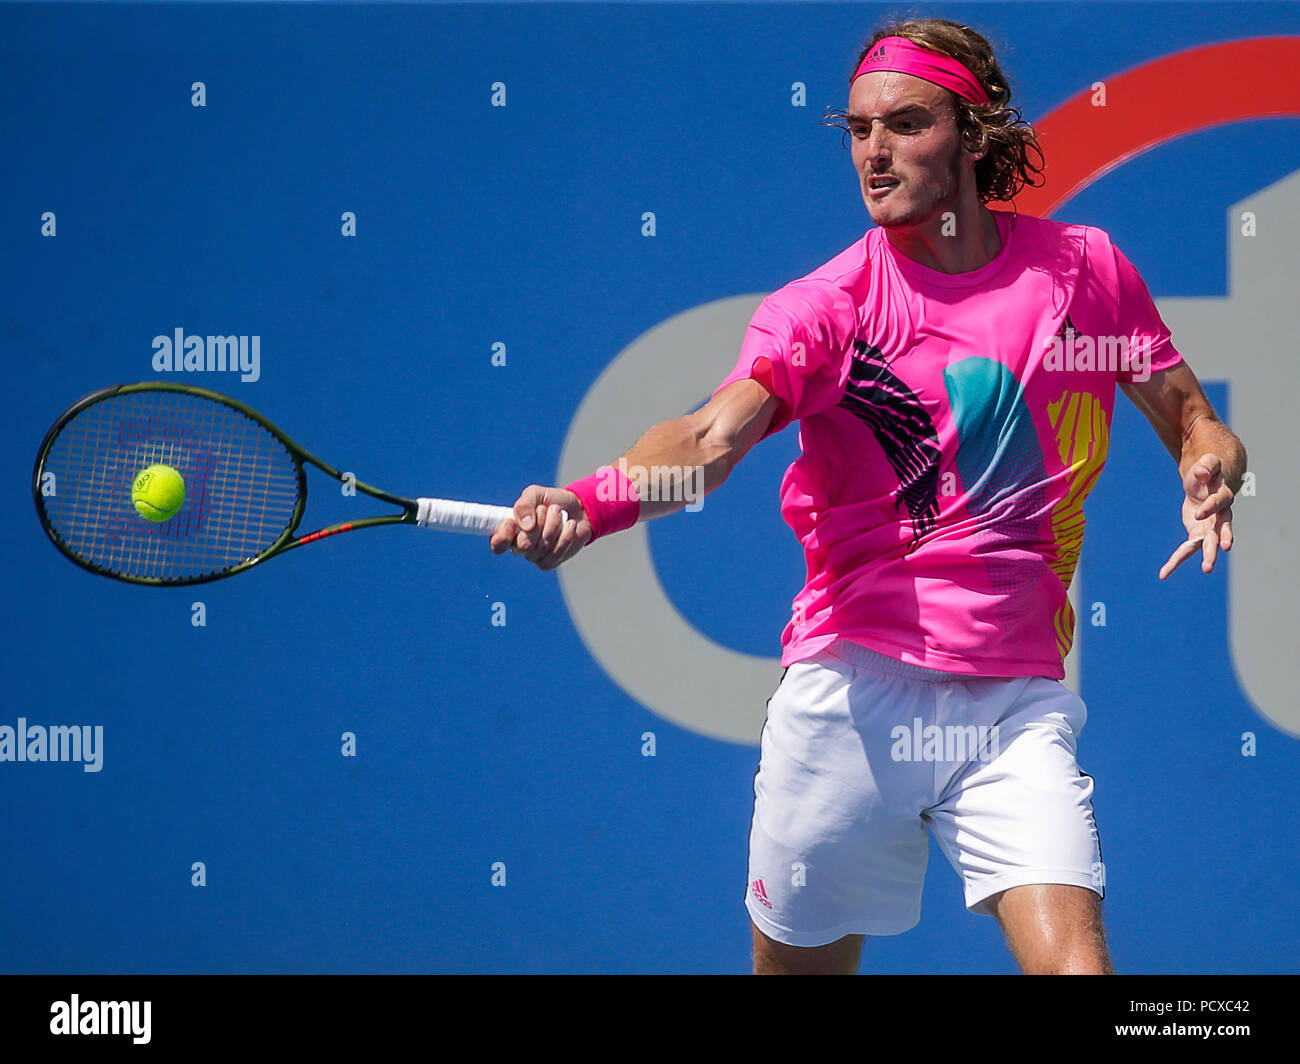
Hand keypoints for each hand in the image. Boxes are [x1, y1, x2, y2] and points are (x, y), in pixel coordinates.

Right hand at [488, 484, 591, 570]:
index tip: (511, 522)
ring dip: (553, 524)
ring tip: (558, 512)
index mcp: (509, 530)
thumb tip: (525, 526)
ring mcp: (535, 556)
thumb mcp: (535, 494)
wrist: (578, 509)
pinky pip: (556, 554)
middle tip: (544, 509)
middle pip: (523, 545)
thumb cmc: (552, 501)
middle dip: (538, 523)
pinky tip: (570, 525)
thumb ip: (524, 504)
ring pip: (542, 548)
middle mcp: (519, 546)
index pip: (497, 544)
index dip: (503, 536)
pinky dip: (566, 535)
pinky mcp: (550, 561)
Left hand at [1159, 453, 1234, 579]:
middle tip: (1219, 553)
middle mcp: (1221, 516)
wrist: (1205, 483)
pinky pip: (1188, 549)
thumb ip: (1207, 466)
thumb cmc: (1207, 470)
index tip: (1199, 514)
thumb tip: (1201, 473)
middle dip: (1217, 542)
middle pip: (1221, 530)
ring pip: (1208, 544)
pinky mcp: (1199, 534)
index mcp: (1222, 496)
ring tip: (1207, 570)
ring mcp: (1211, 527)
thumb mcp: (1208, 463)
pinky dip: (1176, 561)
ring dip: (1207, 557)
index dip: (1210, 508)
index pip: (1219, 503)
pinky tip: (1164, 573)